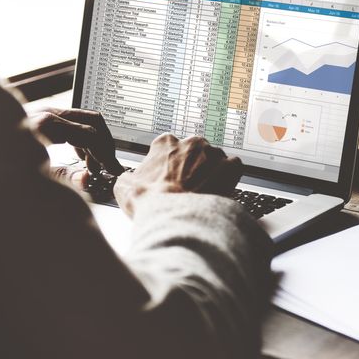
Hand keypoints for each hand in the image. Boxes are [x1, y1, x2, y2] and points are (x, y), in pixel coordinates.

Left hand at [29, 108, 123, 175]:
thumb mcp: (31, 174)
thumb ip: (61, 176)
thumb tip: (85, 179)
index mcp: (45, 125)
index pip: (90, 134)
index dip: (105, 153)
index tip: (112, 168)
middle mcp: (48, 113)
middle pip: (92, 120)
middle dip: (105, 144)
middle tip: (110, 164)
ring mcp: (46, 113)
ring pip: (85, 119)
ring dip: (96, 140)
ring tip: (95, 166)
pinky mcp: (43, 117)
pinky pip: (73, 122)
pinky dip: (84, 137)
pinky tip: (82, 156)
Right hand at [114, 134, 242, 216]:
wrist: (175, 216)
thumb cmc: (150, 202)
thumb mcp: (124, 187)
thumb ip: (128, 177)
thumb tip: (128, 181)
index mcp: (165, 143)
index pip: (168, 147)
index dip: (169, 164)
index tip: (170, 176)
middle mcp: (190, 142)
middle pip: (194, 152)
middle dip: (192, 167)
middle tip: (188, 187)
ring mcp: (212, 153)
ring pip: (214, 159)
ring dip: (211, 172)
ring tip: (204, 193)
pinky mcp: (230, 166)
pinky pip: (233, 166)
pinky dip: (230, 176)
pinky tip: (221, 189)